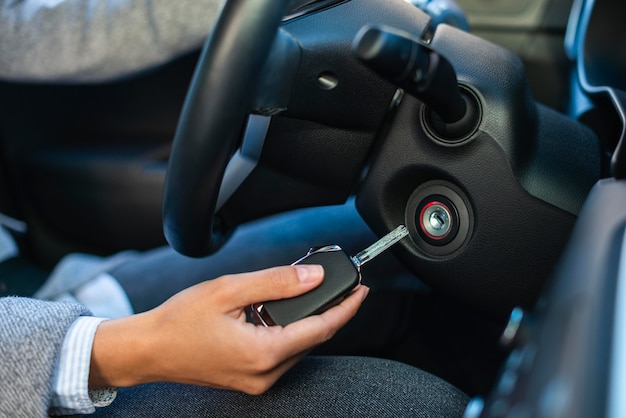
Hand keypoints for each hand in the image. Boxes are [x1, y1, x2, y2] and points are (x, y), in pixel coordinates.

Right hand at [89, 265, 368, 393]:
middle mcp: (265, 374)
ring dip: (307, 321)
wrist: (148, 350)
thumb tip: (314, 276)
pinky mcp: (249, 380)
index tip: (362, 290)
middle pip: (313, 338)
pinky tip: (281, 313)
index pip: (322, 328)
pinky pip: (282, 355)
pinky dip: (289, 333)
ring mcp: (257, 382)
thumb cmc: (180, 320)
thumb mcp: (229, 290)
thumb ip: (276, 282)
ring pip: (299, 347)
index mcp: (263, 353)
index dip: (346, 307)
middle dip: (328, 310)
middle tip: (336, 283)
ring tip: (307, 293)